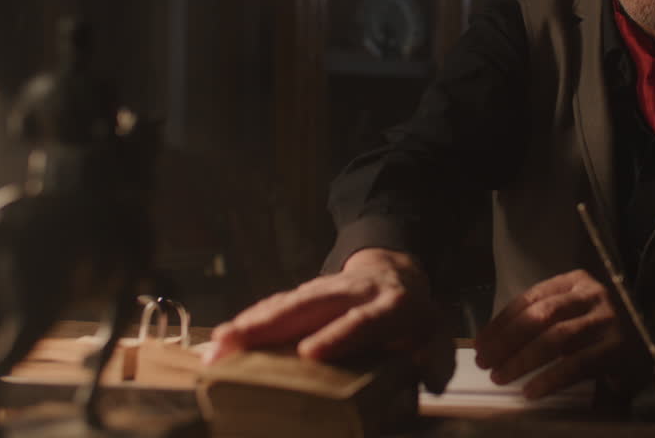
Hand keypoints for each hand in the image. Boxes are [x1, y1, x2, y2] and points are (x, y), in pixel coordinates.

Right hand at [205, 248, 454, 392]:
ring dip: (250, 322)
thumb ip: (434, 363)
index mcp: (391, 307)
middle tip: (234, 343)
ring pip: (287, 303)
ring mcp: (325, 290)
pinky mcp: (305, 293)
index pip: (363, 321)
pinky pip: (276, 306)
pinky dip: (249, 320)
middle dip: (270, 324)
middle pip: (309, 306)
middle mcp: (354, 293)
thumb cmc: (414, 320)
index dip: (338, 335)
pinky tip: (223, 338)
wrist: (398, 273)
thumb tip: (427, 381)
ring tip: (217, 344)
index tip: (309, 353)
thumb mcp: (436, 339)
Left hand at [472, 269, 643, 398]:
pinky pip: (577, 364)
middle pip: (541, 315)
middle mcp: (592, 294)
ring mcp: (607, 320)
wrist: (649, 342)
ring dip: (523, 359)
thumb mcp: (572, 313)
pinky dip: (550, 378)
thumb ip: (543, 319)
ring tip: (502, 375)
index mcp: (576, 281)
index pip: (530, 297)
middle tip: (485, 361)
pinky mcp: (617, 349)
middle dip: (507, 340)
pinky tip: (531, 391)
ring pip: (556, 338)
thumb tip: (495, 343)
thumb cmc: (600, 329)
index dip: (502, 321)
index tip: (481, 342)